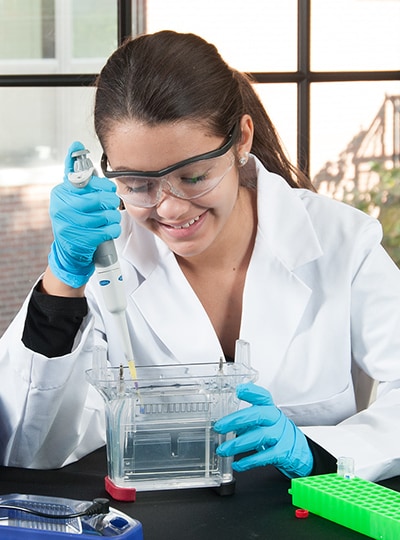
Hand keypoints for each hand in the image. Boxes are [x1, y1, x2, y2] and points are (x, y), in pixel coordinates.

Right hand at [48, 141, 120, 287]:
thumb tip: (76, 145)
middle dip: (111, 201)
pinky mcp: (81, 240)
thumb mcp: (71, 196)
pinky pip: (107, 230)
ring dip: (113, 217)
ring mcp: (70, 224)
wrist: (69, 252)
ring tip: (110, 218)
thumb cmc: (75, 219)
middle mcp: (62, 207)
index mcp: (61, 193)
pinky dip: (113, 230)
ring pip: (105, 215)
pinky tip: (110, 229)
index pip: (86, 181)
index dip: (102, 185)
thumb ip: (76, 174)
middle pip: (99, 198)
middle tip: (112, 204)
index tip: (108, 188)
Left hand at [213, 383, 312, 477]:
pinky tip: (238, 464)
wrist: (297, 449)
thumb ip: (246, 419)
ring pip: (260, 436)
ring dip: (238, 444)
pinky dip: (249, 462)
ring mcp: (281, 435)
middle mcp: (276, 418)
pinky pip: (265, 456)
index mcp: (269, 408)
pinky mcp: (283, 452)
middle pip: (258, 414)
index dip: (251, 392)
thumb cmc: (275, 431)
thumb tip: (223, 424)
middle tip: (219, 427)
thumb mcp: (263, 421)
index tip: (238, 390)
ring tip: (223, 450)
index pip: (262, 396)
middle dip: (236, 420)